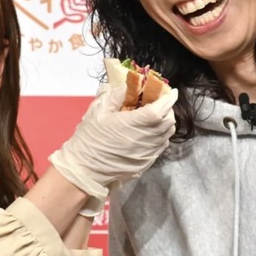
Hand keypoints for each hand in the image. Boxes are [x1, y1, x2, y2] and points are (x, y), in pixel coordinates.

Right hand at [48, 83, 177, 203]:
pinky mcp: (146, 163)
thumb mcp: (97, 111)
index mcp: (134, 124)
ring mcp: (148, 153)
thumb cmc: (89, 138)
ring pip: (167, 135)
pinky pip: (161, 146)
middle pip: (169, 122)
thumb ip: (115, 96)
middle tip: (159, 102)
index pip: (160, 109)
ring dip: (165, 123)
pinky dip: (160, 136)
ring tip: (155, 116)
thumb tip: (128, 86)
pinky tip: (148, 132)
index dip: (168, 99)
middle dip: (168, 109)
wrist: (85, 169)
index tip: (171, 91)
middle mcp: (146, 139)